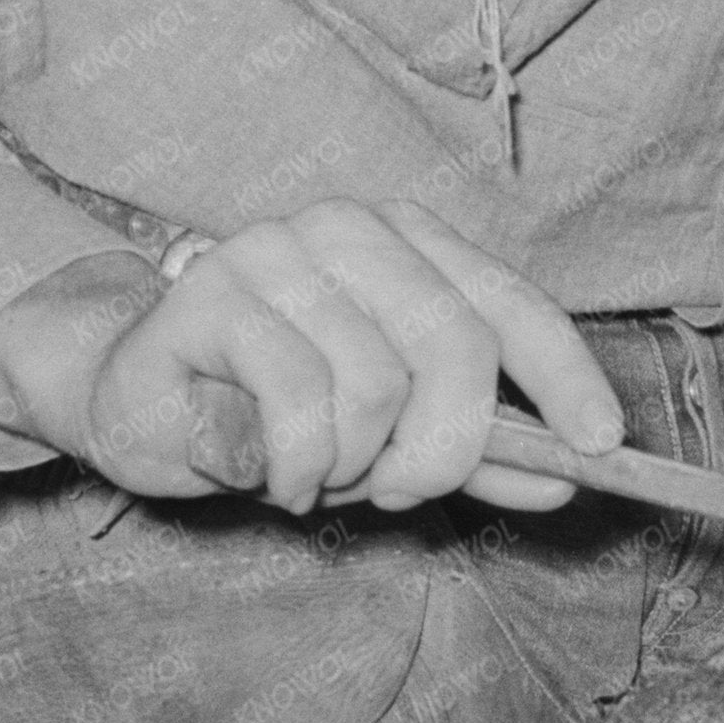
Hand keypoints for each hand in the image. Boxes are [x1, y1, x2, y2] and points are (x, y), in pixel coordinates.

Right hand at [0, 204, 623, 513]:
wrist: (122, 398)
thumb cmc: (259, 411)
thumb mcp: (382, 437)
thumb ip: (470, 454)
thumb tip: (564, 481)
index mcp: (403, 241)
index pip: (510, 305)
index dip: (566, 378)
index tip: (601, 447)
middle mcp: (344, 229)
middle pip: (458, 349)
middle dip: (443, 450)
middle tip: (398, 492)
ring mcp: (272, 253)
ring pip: (375, 390)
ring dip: (346, 465)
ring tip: (307, 469)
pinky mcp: (208, 298)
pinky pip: (298, 412)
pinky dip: (294, 471)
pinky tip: (266, 474)